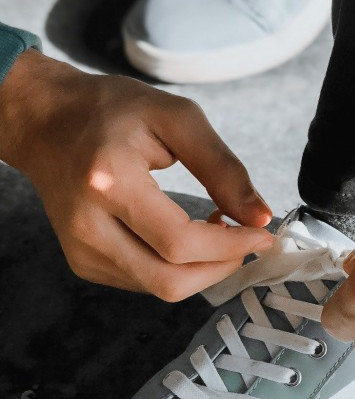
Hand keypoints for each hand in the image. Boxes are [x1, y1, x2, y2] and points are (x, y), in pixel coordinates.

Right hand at [0, 51, 273, 299]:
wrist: (47, 122)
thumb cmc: (112, 110)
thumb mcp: (177, 118)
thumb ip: (223, 168)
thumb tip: (260, 217)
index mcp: (108, 182)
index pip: (179, 242)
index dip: (230, 246)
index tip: (263, 235)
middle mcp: (87, 225)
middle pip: (169, 280)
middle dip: (220, 267)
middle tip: (245, 239)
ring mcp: (81, 249)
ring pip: (159, 287)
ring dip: (201, 269)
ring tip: (216, 231)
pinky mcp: (82, 262)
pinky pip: (143, 281)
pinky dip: (176, 267)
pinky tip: (185, 236)